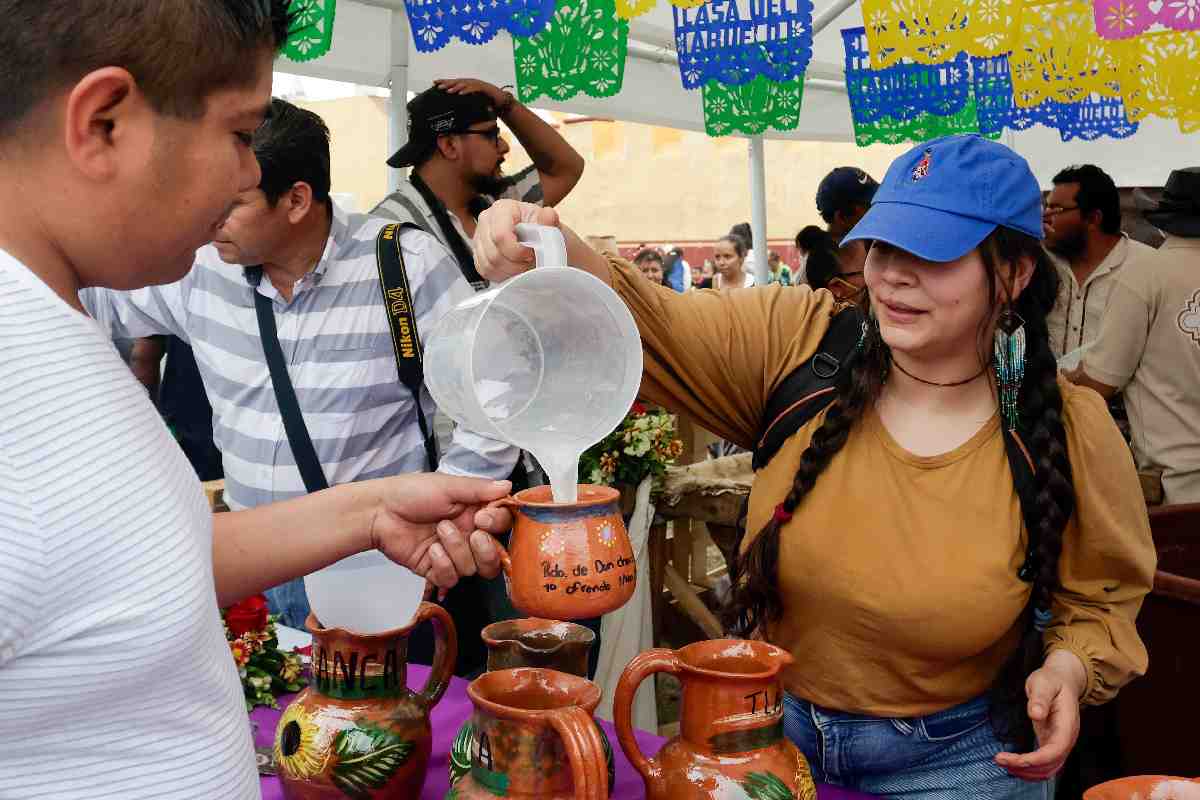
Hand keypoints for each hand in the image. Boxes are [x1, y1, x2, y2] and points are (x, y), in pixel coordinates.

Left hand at [362, 474, 513, 591]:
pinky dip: (443, 565)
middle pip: (495, 557)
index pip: (503, 525)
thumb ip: (479, 489)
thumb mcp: (447, 485)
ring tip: (438, 531)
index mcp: (475, 512)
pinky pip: (452, 578)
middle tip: (473, 533)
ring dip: (457, 550)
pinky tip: (431, 550)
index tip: (484, 517)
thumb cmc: (411, 492)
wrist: (379, 512)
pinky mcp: (436, 569)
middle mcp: (468, 534)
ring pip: (473, 568)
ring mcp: (453, 554)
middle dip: (486, 549)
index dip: (498, 524)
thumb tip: (508, 486)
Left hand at [434, 78, 508, 107]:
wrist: (501, 101)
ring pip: (464, 84)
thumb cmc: (487, 102)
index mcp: (468, 85)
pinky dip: (467, 91)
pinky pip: (474, 89)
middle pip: (457, 82)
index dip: (444, 82)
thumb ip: (465, 103)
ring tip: (448, 91)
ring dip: (455, 87)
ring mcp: (478, 84)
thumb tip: (453, 109)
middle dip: (447, 84)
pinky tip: (461, 93)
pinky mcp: (484, 88)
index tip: (434, 83)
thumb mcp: (473, 103)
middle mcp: (471, 83)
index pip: (454, 82)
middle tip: (438, 86)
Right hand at [473, 199, 560, 281]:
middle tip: (530, 262)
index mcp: (503, 208)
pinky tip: (515, 270)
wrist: (546, 243)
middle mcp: (487, 220)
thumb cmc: (547, 233)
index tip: (531, 254)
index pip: (501, 236)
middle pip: (494, 254)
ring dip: (510, 271)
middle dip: (515, 264)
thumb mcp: (553, 225)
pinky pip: (485, 272)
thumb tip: (548, 215)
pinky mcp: (479, 255)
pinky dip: (502, 275)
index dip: (517, 251)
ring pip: (489, 265)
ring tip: (525, 266)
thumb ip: (550, 220)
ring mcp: (480, 238)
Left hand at [995, 650, 1086, 780]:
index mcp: (1067, 725)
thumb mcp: (1043, 683)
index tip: (1015, 760)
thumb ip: (1040, 698)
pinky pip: (1044, 764)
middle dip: (1026, 767)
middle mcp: (1066, 738)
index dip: (1036, 759)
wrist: (1061, 681)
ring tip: (1003, 763)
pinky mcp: (1051, 743)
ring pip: (1048, 769)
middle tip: (1000, 759)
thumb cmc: (1051, 681)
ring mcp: (1060, 743)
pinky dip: (1030, 769)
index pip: (1055, 751)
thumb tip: (1036, 714)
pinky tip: (1013, 765)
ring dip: (1027, 772)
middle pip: (1051, 764)